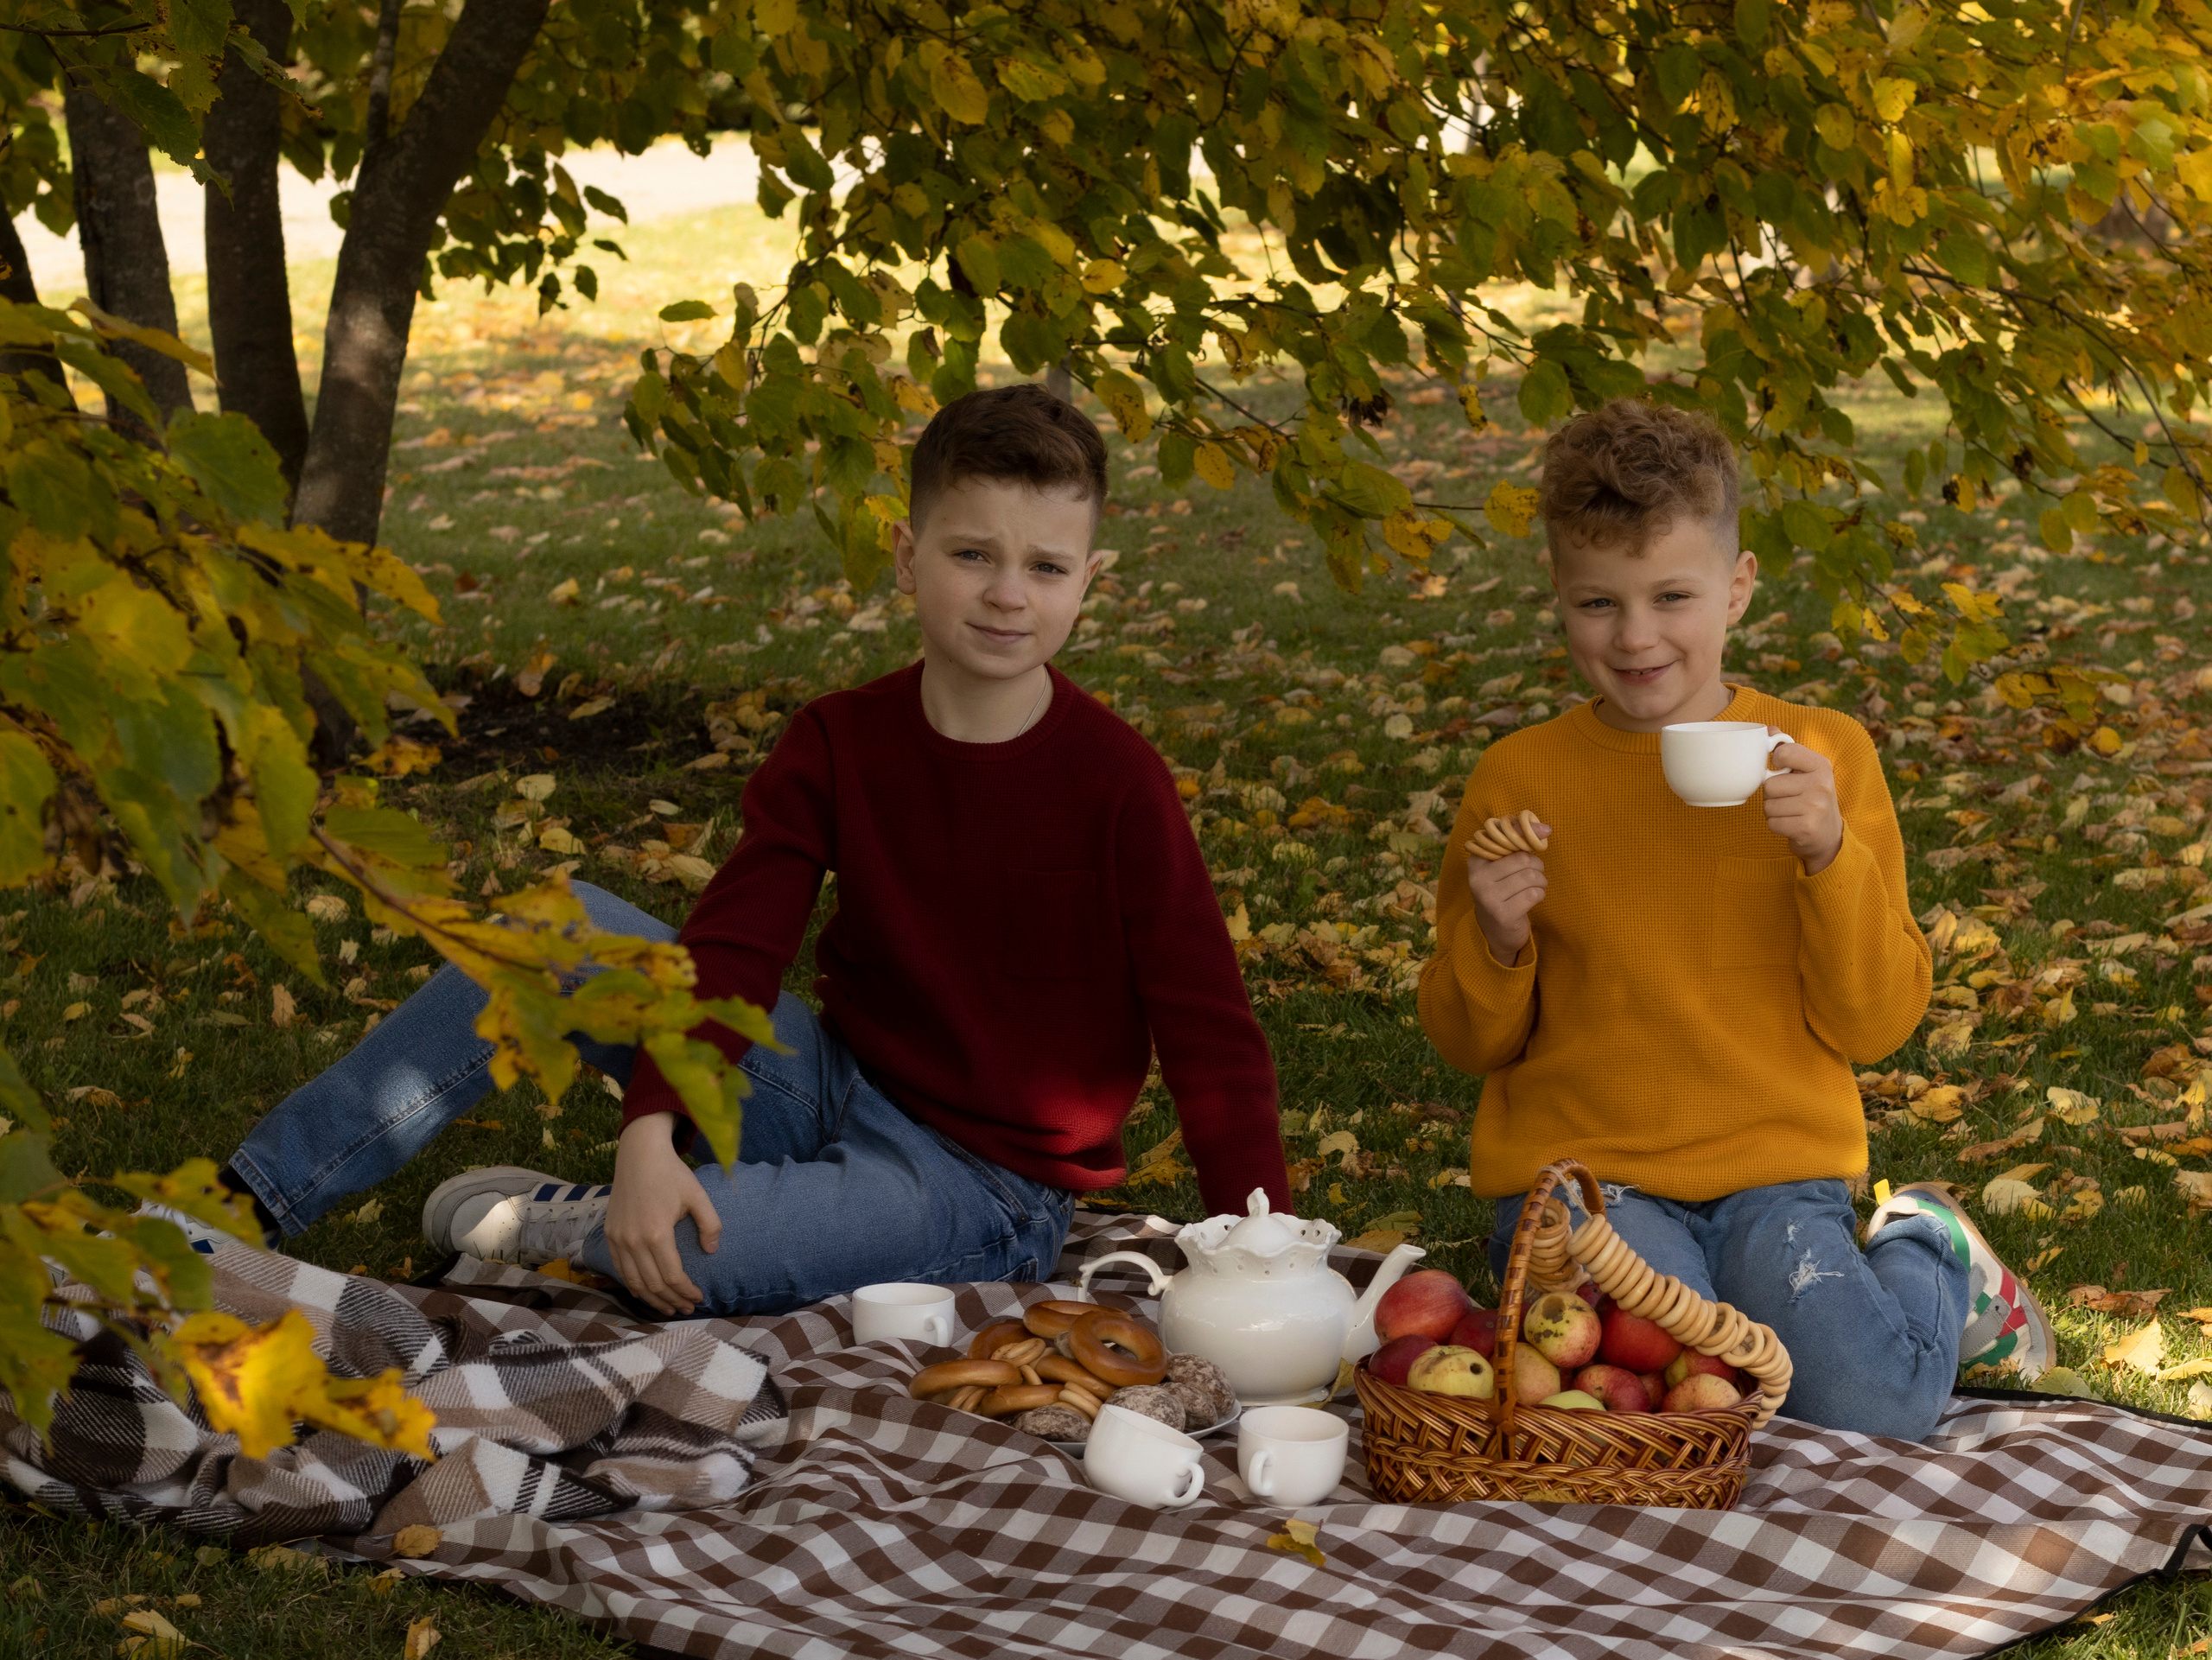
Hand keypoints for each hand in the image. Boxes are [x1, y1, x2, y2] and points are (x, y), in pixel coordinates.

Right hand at [606, 1111, 722, 1315]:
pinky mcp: (610, 1235)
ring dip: (653, 1299)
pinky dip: (634, 1285)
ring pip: (634, 1282)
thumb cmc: (671, 1174)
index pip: (672, 1277)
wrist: (639, 1155)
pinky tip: (646, 1292)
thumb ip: (710, 1225)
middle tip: (687, 1309)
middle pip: (653, 1285)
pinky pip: (621, 1270)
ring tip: (669, 1307)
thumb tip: (712, 1251)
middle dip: (672, 1301)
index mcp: (657, 1234)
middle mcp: (633, 1241)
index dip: (686, 1292)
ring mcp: (618, 1239)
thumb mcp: (698, 1196)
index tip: (699, 1298)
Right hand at [1466, 825, 1549, 965]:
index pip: (1505, 838)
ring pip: (1531, 877)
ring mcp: (1488, 897)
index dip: (1525, 839)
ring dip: (1540, 882)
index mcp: (1476, 860)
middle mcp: (1477, 878)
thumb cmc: (1503, 889)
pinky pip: (1534, 894)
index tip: (1536, 842)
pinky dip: (1540, 895)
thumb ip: (1518, 839)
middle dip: (1537, 866)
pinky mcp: (1503, 914)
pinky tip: (1532, 899)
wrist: (1495, 931)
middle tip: (1534, 875)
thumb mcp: (1503, 864)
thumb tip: (1545, 829)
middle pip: (1523, 860)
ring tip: (1535, 887)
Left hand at [1761, 729, 1843, 873]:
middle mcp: (1821, 784)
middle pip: (1770, 785)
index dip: (1775, 763)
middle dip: (1773, 794)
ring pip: (1768, 805)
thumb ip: (1789, 750)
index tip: (1783, 769)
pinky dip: (1776, 825)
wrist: (1828, 834)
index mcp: (1821, 765)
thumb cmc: (1812, 797)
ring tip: (1791, 811)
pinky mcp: (1806, 828)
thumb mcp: (1807, 770)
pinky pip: (1772, 823)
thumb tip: (1770, 729)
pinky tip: (1791, 823)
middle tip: (1789, 797)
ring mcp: (1815, 807)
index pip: (1783, 752)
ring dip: (1773, 810)